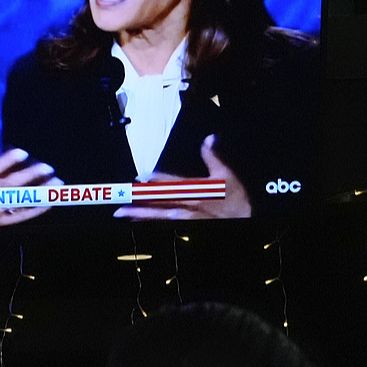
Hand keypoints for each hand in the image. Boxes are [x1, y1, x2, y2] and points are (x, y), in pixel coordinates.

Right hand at [0, 139, 56, 226]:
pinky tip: (51, 200)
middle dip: (30, 174)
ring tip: (56, 181)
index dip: (8, 160)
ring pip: (20, 198)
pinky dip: (38, 208)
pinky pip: (23, 215)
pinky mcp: (6, 220)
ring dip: (39, 190)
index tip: (23, 152)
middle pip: (10, 183)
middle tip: (48, 167)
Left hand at [115, 135, 252, 220]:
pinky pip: (165, 226)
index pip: (171, 182)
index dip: (154, 180)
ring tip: (123, 213)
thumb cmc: (235, 199)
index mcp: (196, 189)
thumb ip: (214, 157)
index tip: (140, 177)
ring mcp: (186, 217)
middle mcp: (187, 204)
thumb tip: (209, 139)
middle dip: (139, 200)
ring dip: (140, 214)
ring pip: (158, 215)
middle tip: (120, 201)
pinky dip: (152, 224)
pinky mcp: (187, 227)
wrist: (246, 219)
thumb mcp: (227, 175)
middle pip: (159, 201)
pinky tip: (139, 224)